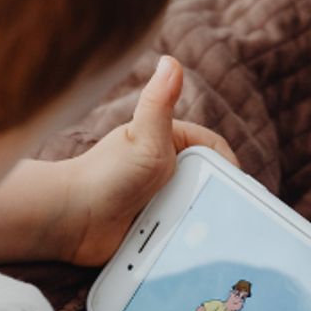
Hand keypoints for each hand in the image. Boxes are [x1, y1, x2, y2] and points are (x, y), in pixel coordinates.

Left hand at [59, 55, 236, 266]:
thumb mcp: (143, 137)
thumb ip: (159, 101)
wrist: (73, 220)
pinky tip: (192, 248)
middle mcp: (168, 168)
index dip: (229, 167)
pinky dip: (188, 239)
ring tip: (209, 235)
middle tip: (226, 216)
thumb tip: (170, 62)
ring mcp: (162, 197)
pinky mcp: (155, 226)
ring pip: (198, 209)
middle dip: (217, 198)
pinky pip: (182, 233)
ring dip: (202, 221)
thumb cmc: (104, 174)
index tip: (238, 188)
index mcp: (172, 141)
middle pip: (210, 182)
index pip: (215, 151)